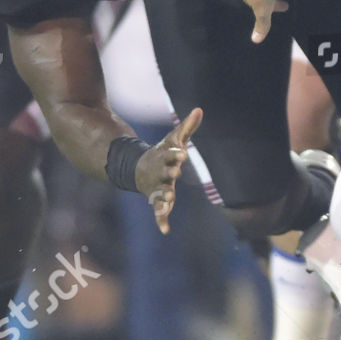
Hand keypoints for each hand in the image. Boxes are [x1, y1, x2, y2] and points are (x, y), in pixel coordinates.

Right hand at [135, 107, 201, 233]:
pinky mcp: (157, 200)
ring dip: (164, 196)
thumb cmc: (163, 152)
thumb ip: (187, 126)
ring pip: (160, 193)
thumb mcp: (174, 139)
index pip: (170, 154)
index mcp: (164, 157)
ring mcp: (157, 187)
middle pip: (164, 173)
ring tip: (168, 200)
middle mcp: (160, 173)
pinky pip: (158, 211)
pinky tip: (165, 230)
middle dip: (169, 172)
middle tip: (176, 172)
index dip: (175, 154)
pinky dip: (161, 220)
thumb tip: (200, 109)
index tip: (182, 153)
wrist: (140, 168)